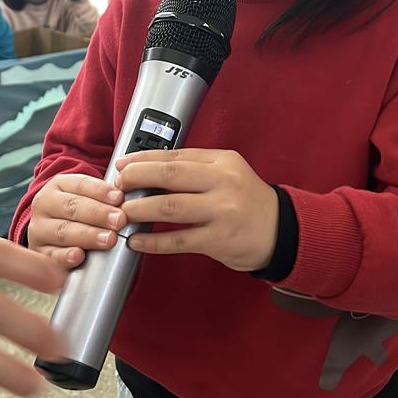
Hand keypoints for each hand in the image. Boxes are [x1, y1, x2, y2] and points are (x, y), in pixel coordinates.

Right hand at [27, 173, 124, 268]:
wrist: (55, 230)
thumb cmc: (80, 212)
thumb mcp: (89, 197)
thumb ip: (106, 196)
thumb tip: (128, 198)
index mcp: (58, 185)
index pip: (80, 184)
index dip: (101, 191)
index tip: (119, 197)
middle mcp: (44, 204)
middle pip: (72, 207)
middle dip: (98, 214)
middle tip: (119, 220)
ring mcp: (39, 229)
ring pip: (63, 231)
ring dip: (88, 235)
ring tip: (108, 239)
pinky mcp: (39, 252)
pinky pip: (52, 256)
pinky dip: (66, 257)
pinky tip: (78, 256)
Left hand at [114, 149, 278, 271]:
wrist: (281, 231)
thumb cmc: (246, 201)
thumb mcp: (227, 174)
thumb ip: (193, 170)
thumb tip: (147, 172)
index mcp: (222, 161)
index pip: (175, 156)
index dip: (143, 160)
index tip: (122, 165)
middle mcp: (223, 182)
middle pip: (169, 176)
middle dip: (136, 179)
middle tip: (117, 186)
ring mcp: (222, 212)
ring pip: (169, 207)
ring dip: (139, 209)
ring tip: (121, 213)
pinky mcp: (219, 240)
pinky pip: (178, 240)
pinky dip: (153, 241)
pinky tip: (136, 241)